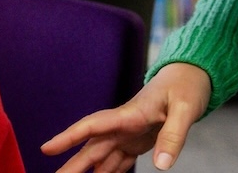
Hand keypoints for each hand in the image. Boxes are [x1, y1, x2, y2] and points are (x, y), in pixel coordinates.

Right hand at [41, 63, 210, 171]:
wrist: (190, 75)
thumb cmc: (187, 86)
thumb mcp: (185, 109)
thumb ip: (173, 136)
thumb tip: (161, 167)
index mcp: (129, 114)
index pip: (92, 126)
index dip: (68, 137)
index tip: (46, 149)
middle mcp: (123, 125)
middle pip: (92, 148)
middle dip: (72, 164)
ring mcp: (128, 134)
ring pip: (101, 157)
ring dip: (86, 172)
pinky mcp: (137, 141)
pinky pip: (118, 161)